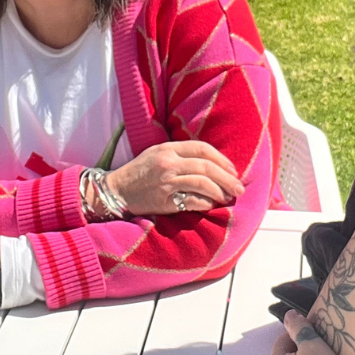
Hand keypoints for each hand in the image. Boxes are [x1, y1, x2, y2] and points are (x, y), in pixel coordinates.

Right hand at [105, 139, 245, 215]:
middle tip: (239, 187)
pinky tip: (211, 205)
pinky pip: (193, 201)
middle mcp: (168, 163)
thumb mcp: (157, 153)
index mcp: (168, 149)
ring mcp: (166, 182)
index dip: (222, 159)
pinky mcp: (165, 201)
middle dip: (228, 178)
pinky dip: (206, 203)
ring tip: (228, 198)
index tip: (232, 170)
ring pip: (203, 183)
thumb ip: (180, 153)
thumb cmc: (139, 172)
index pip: (203, 149)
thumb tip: (211, 163)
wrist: (116, 190)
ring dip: (220, 192)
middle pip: (207, 167)